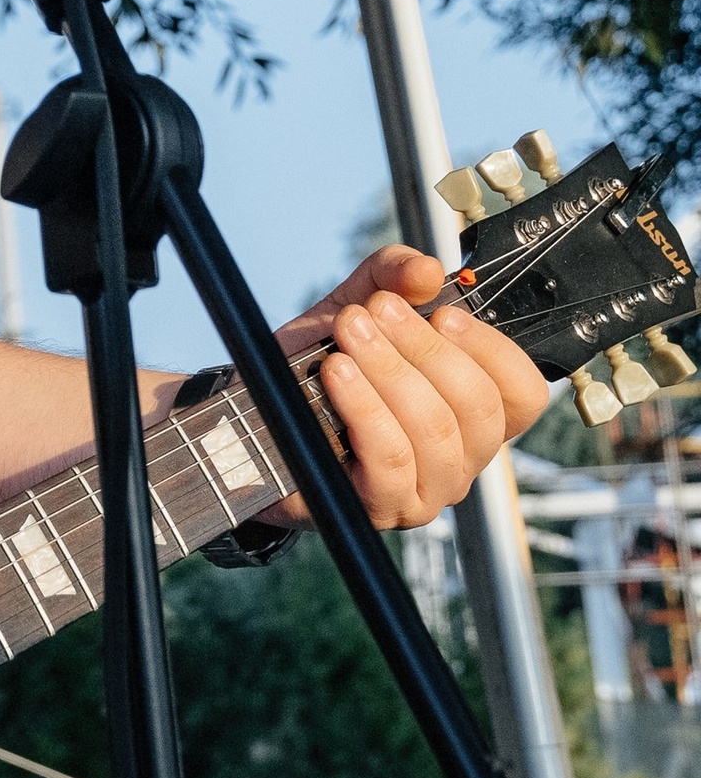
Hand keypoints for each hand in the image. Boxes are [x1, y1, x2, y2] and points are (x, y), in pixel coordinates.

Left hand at [265, 244, 547, 530]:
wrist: (253, 412)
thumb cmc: (318, 365)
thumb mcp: (358, 304)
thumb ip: (394, 276)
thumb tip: (427, 271)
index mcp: (473, 412)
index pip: (522, 391)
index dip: (491, 348)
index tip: (443, 312)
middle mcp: (462, 457)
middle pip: (477, 405)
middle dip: (424, 347)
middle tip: (375, 311)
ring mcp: (427, 490)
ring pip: (434, 429)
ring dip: (388, 370)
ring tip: (348, 332)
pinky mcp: (382, 507)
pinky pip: (390, 459)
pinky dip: (363, 407)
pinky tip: (336, 374)